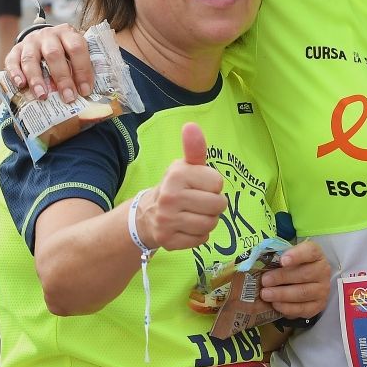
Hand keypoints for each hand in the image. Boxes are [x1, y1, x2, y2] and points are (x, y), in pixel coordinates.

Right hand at [5, 22, 92, 102]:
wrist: (44, 38)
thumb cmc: (65, 51)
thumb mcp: (76, 53)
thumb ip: (82, 67)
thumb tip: (86, 91)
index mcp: (67, 33)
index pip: (76, 48)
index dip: (82, 70)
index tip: (85, 90)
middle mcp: (48, 35)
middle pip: (54, 54)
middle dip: (62, 78)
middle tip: (68, 97)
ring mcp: (30, 41)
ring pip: (31, 59)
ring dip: (36, 79)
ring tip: (42, 95)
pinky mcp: (16, 49)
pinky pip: (12, 61)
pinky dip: (15, 74)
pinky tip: (21, 85)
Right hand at [140, 124, 226, 251]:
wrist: (148, 214)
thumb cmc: (176, 187)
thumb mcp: (186, 166)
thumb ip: (194, 148)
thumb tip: (191, 125)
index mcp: (176, 174)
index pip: (217, 183)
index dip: (212, 185)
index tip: (199, 186)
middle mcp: (170, 196)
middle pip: (218, 205)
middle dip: (213, 205)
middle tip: (199, 203)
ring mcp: (167, 220)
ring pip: (210, 224)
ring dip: (207, 221)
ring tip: (194, 214)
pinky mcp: (168, 241)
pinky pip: (201, 240)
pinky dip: (198, 236)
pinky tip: (186, 227)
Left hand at [257, 240, 331, 318]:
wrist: (304, 284)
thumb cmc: (292, 267)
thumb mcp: (286, 257)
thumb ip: (276, 256)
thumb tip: (257, 259)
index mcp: (316, 255)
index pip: (310, 251)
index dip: (297, 255)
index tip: (282, 260)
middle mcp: (323, 271)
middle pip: (304, 274)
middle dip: (282, 277)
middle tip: (264, 281)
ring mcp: (322, 290)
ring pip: (303, 293)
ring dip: (282, 294)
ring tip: (265, 294)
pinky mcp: (317, 306)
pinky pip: (302, 308)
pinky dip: (287, 307)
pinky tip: (275, 304)